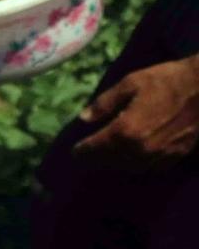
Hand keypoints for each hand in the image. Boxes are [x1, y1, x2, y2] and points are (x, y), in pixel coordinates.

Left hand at [73, 54, 198, 171]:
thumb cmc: (169, 80)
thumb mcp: (131, 83)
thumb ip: (104, 103)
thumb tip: (83, 119)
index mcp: (124, 131)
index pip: (93, 149)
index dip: (81, 151)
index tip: (75, 151)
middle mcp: (138, 150)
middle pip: (108, 161)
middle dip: (96, 157)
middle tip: (88, 153)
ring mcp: (157, 156)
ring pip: (127, 167)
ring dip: (114, 162)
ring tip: (107, 155)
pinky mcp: (174, 157)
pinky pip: (148, 168)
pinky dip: (136, 164)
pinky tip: (132, 155)